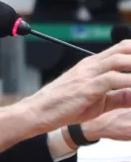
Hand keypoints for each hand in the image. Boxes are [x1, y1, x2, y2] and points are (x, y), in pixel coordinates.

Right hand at [0, 41, 130, 158]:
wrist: (38, 111)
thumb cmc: (62, 106)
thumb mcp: (97, 102)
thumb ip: (120, 97)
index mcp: (91, 65)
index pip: (121, 50)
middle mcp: (90, 65)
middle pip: (123, 50)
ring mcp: (87, 74)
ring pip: (120, 61)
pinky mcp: (86, 87)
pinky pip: (113, 80)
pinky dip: (129, 81)